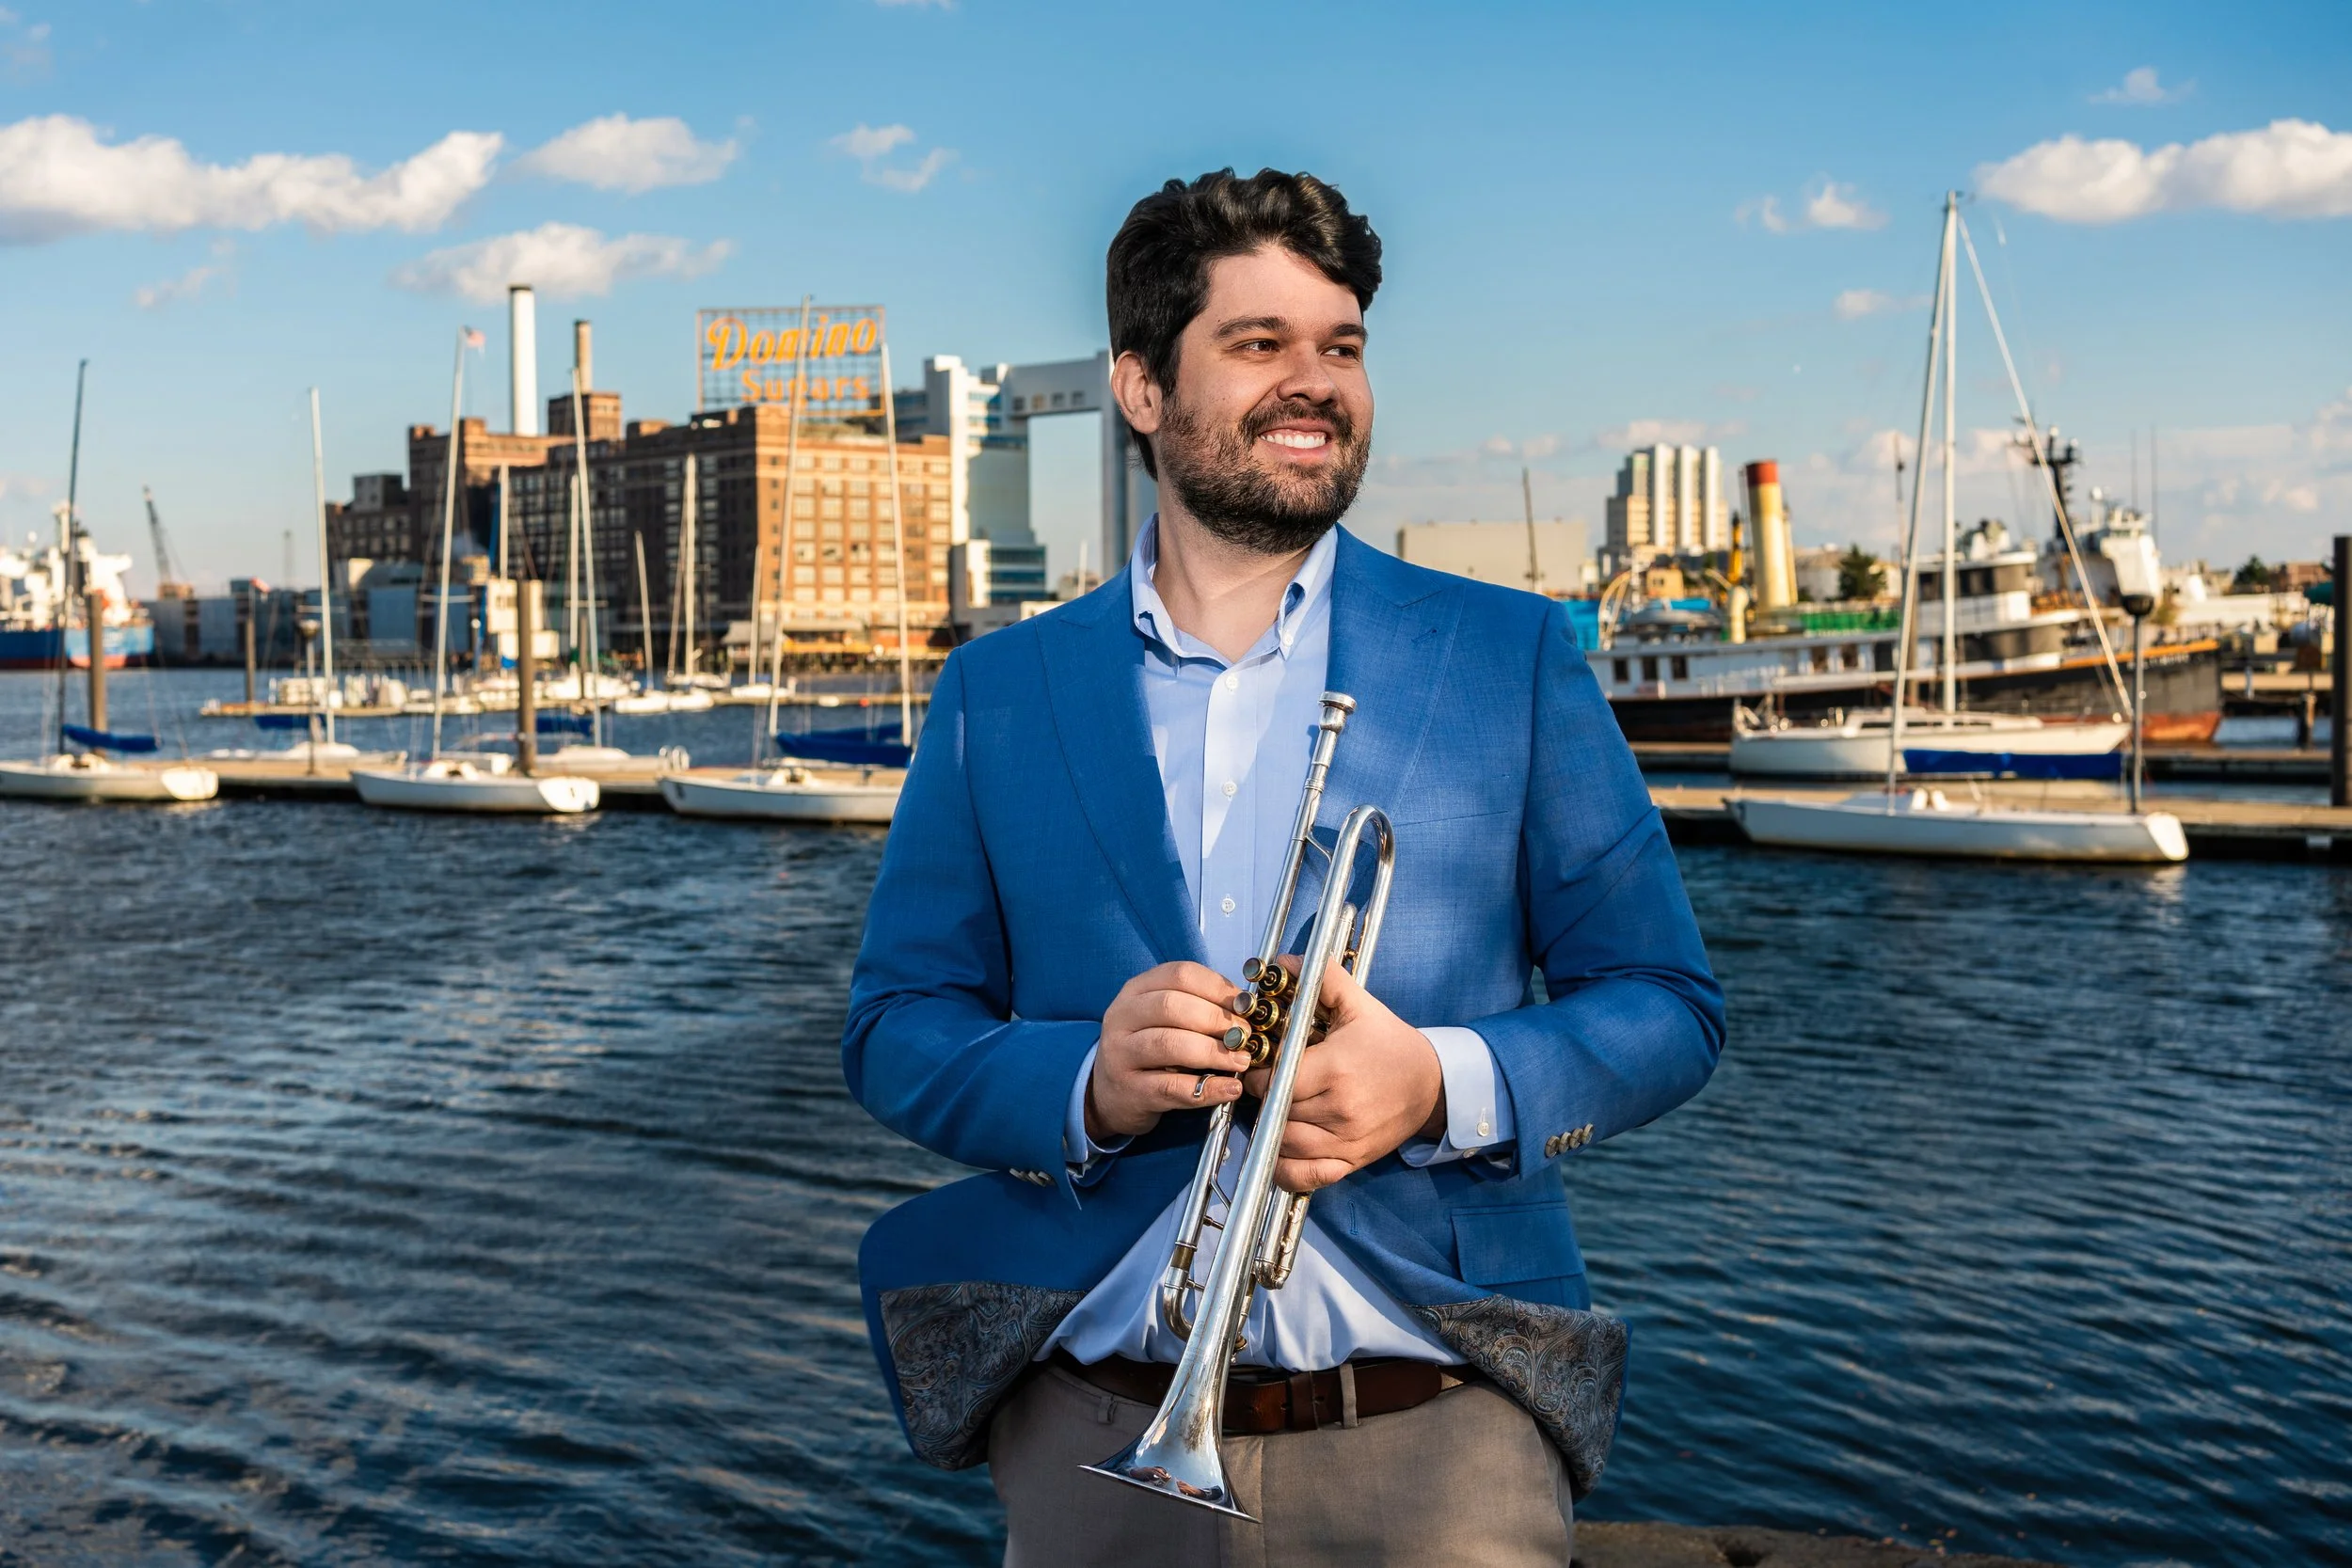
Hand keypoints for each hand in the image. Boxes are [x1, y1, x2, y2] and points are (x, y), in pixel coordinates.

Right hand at [1087, 962, 1252, 1142]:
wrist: (1109, 1094)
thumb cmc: (1148, 1050)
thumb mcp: (1163, 1019)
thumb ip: (1197, 1007)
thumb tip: (1246, 1007)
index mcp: (1136, 990)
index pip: (1179, 974)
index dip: (1218, 987)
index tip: (1244, 1005)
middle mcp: (1122, 1017)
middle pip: (1172, 1006)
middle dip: (1217, 1018)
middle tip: (1245, 1034)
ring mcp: (1121, 1054)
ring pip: (1169, 1044)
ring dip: (1214, 1052)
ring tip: (1241, 1060)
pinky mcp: (1130, 1090)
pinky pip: (1172, 1087)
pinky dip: (1206, 1088)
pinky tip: (1230, 1088)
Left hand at [1242, 957, 1444, 1193]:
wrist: (1432, 1084)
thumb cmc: (1390, 1043)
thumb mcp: (1359, 1005)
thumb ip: (1322, 980)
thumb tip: (1284, 960)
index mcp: (1335, 1069)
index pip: (1274, 1080)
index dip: (1258, 1073)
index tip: (1261, 1064)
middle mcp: (1339, 1109)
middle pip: (1275, 1111)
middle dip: (1263, 1098)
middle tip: (1265, 1084)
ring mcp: (1345, 1140)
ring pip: (1284, 1144)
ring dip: (1272, 1128)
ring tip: (1275, 1109)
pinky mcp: (1352, 1162)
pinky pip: (1306, 1176)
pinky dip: (1287, 1168)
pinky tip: (1283, 1149)